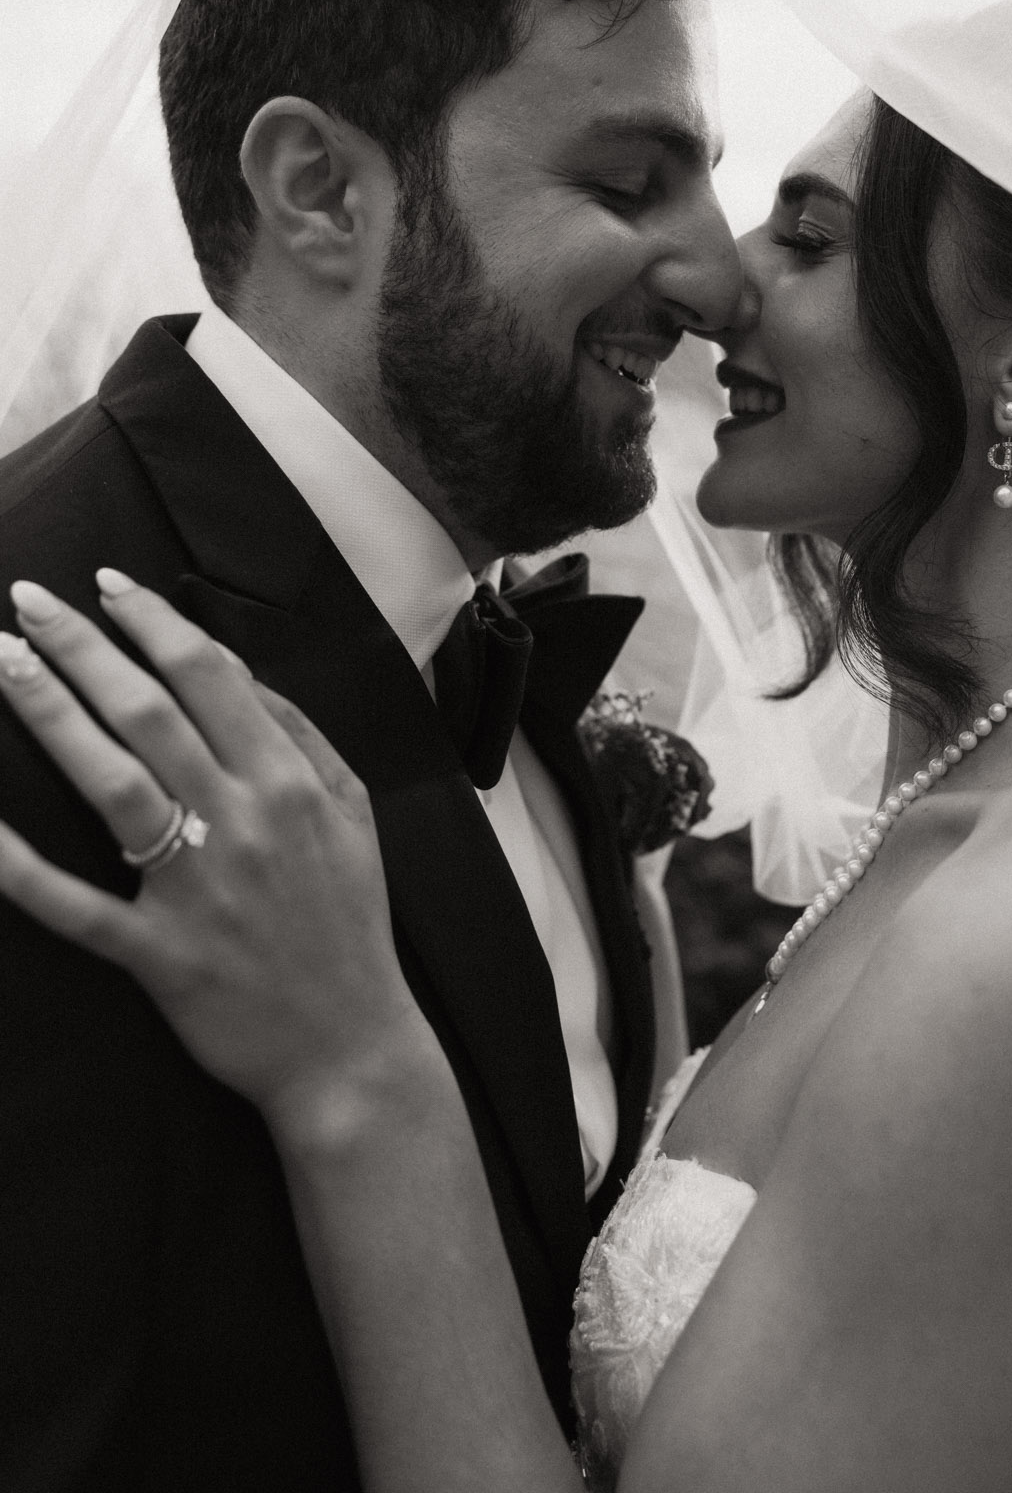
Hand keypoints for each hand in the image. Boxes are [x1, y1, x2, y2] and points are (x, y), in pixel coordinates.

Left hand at [0, 572, 436, 1137]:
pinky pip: (74, 904)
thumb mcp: (353, 812)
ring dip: (50, 714)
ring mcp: (194, 887)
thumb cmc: (348, 923)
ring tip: (2, 664)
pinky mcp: (156, 953)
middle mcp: (240, 821)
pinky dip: (20, 867)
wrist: (349, 1047)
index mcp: (287, 781)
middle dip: (81, 647)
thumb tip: (239, 674)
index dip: (154, 621)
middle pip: (148, 711)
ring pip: (109, 782)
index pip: (209, 675)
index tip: (108, 586)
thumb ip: (302, 736)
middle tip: (26, 602)